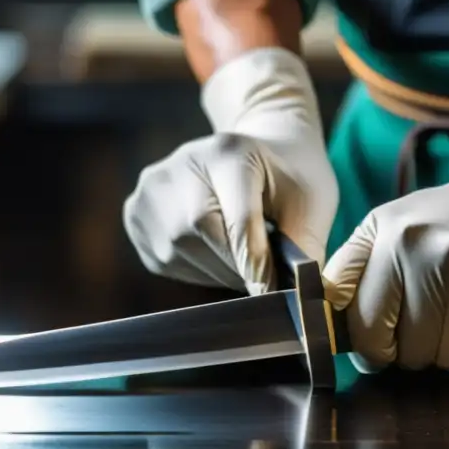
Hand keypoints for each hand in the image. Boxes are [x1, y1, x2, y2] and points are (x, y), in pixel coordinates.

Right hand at [124, 48, 338, 293]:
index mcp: (230, 151)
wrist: (257, 152)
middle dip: (235, 268)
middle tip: (262, 281)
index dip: (256, 264)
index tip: (271, 292)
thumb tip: (296, 296)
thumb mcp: (312, 201)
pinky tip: (217, 253)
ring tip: (243, 263)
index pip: (238, 219)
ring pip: (178, 251)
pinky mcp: (136, 212)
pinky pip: (164, 258)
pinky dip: (195, 268)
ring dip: (216, 271)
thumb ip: (304, 245)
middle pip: (199, 234)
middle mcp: (182, 163)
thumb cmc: (289, 177)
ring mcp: (153, 187)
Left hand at [324, 98, 448, 371]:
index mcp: (382, 234)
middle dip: (412, 352)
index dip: (370, 349)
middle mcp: (417, 245)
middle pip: (403, 347)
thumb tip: (324, 329)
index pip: (361, 323)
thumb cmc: (441, 223)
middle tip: (426, 328)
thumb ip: (351, 274)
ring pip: (442, 354)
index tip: (381, 348)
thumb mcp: (386, 230)